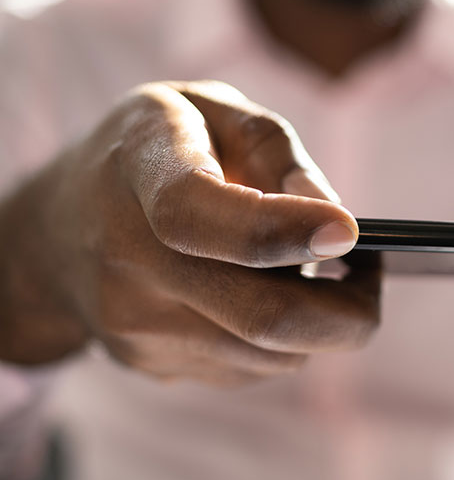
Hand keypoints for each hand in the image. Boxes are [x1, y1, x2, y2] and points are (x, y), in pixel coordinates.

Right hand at [0, 81, 378, 384]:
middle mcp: (129, 262)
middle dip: (350, 311)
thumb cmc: (151, 156)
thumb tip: (336, 218)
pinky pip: (251, 368)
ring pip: (273, 355)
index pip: (205, 217)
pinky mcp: (152, 366)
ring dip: (316, 323)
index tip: (350, 233)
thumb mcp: (207, 111)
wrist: (56, 231)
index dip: (285, 230)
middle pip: (264, 317)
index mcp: (141, 173)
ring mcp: (138, 326)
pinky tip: (259, 296)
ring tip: (310, 274)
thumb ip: (276, 151)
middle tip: (372, 274)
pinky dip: (279, 340)